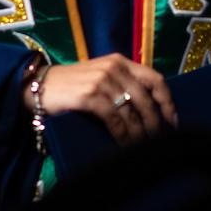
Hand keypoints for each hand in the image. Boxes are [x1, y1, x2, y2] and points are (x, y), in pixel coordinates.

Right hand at [29, 53, 176, 141]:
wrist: (37, 87)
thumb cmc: (70, 87)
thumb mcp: (100, 78)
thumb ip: (122, 86)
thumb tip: (150, 112)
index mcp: (120, 61)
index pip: (155, 79)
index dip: (168, 102)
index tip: (173, 122)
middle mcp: (114, 67)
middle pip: (146, 98)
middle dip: (156, 123)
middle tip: (160, 142)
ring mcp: (101, 80)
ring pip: (131, 111)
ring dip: (140, 133)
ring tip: (144, 148)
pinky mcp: (88, 95)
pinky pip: (114, 119)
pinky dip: (123, 135)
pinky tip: (125, 146)